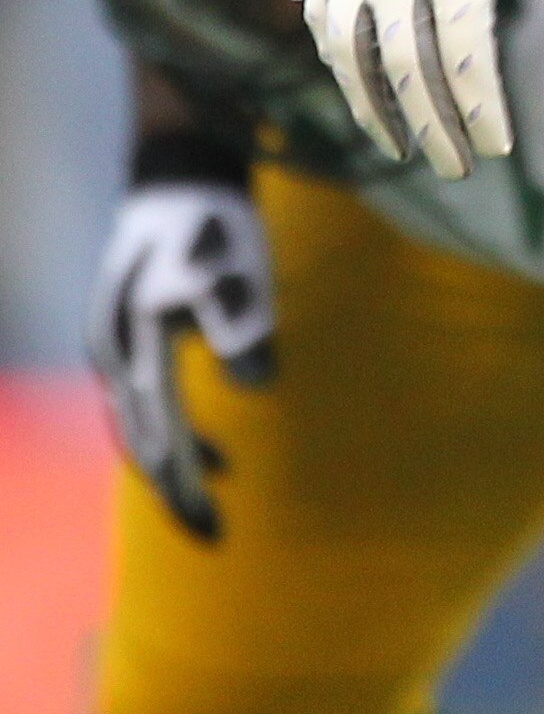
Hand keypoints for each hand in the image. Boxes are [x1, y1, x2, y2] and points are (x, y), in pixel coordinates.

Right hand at [85, 182, 272, 542]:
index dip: (182, 490)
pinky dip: (177, 433)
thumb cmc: (215, 227)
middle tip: (213, 536)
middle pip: (142, 443)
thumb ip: (243, 331)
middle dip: (175, 492)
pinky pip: (148, 402)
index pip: (158, 442)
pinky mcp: (131, 336)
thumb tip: (258, 387)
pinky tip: (216, 454)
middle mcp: (114, 357)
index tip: (213, 534)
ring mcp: (116, 346)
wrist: (180, 177)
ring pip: (141, 427)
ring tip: (212, 500)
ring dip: (174, 466)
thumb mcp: (237, 276)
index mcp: (135, 351)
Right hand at [303, 0, 543, 182]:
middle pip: (403, 57)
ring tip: (397, 147)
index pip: (458, 46)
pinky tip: (357, 89)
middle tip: (457, 168)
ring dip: (369, 100)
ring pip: (348, 42)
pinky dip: (337, 56)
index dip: (476, 104)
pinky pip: (326, 10)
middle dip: (430, 120)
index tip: (496, 148)